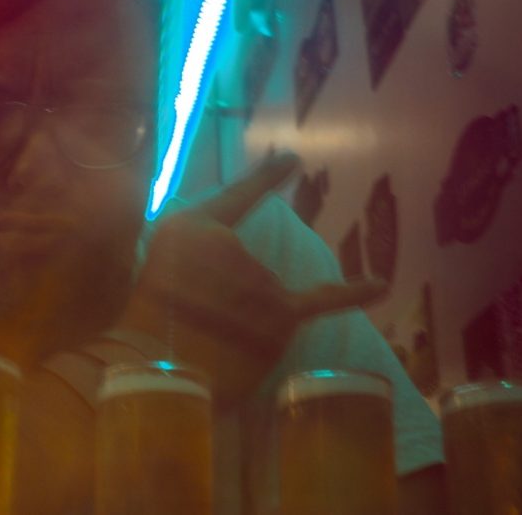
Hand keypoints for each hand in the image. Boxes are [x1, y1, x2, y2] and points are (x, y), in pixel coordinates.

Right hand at [117, 155, 386, 404]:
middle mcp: (233, 244)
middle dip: (227, 299)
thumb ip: (186, 256)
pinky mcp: (279, 313)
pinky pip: (324, 300)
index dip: (266, 179)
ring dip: (243, 321)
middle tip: (191, 326)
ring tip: (208, 344)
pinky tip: (380, 284)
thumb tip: (217, 276)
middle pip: (247, 269)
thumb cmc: (141, 322)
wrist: (152, 363)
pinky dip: (354, 293)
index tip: (293, 159)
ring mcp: (259, 277)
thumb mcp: (149, 268)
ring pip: (266, 296)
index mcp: (194, 227)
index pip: (238, 197)